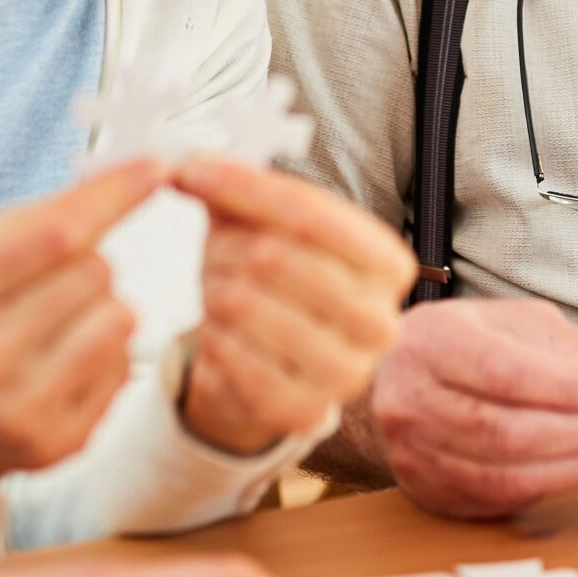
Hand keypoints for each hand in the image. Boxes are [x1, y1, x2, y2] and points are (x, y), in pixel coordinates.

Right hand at [0, 160, 157, 499]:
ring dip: (108, 307)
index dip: (113, 196)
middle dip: (91, 264)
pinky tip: (72, 361)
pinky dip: (111, 353)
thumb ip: (61, 209)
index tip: (156, 167)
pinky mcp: (57, 442)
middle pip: (93, 273)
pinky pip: (125, 367)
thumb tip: (143, 170)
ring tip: (69, 321)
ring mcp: (15, 411)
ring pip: (119, 319)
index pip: (55, 236)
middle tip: (60, 283)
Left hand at [173, 159, 418, 455]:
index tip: (193, 173)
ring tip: (218, 292)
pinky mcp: (304, 411)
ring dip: (214, 291)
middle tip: (214, 252)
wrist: (272, 363)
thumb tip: (190, 165)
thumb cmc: (276, 283)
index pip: (310, 213)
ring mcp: (347, 373)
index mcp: (387, 263)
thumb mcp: (267, 226)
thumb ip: (238, 189)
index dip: (245, 188)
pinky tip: (217, 332)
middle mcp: (380, 321)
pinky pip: (231, 358)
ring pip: (245, 305)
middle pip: (275, 257)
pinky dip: (211, 338)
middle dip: (226, 247)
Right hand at [370, 298, 577, 518]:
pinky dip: (560, 483)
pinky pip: (505, 498)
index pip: (508, 373)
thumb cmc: (462, 344)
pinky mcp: (431, 492)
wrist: (392, 379)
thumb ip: (564, 349)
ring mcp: (417, 454)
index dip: (575, 388)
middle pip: (511, 431)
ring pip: (511, 474)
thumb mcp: (511, 321)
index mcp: (432, 343)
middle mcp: (414, 401)